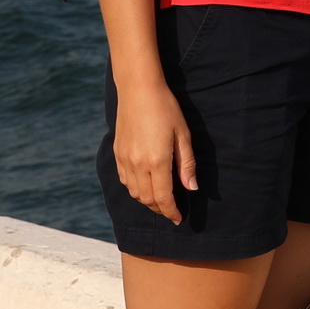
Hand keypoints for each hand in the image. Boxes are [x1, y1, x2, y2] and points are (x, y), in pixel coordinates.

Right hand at [111, 79, 199, 224]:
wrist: (138, 90)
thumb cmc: (166, 108)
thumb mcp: (183, 134)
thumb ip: (187, 164)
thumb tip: (192, 188)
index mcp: (157, 161)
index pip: (163, 198)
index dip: (171, 212)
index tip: (178, 219)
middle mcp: (138, 164)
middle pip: (148, 199)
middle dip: (160, 209)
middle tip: (171, 211)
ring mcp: (125, 160)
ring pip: (134, 193)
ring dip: (147, 201)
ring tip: (160, 200)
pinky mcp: (117, 153)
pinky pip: (125, 180)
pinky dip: (135, 189)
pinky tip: (144, 185)